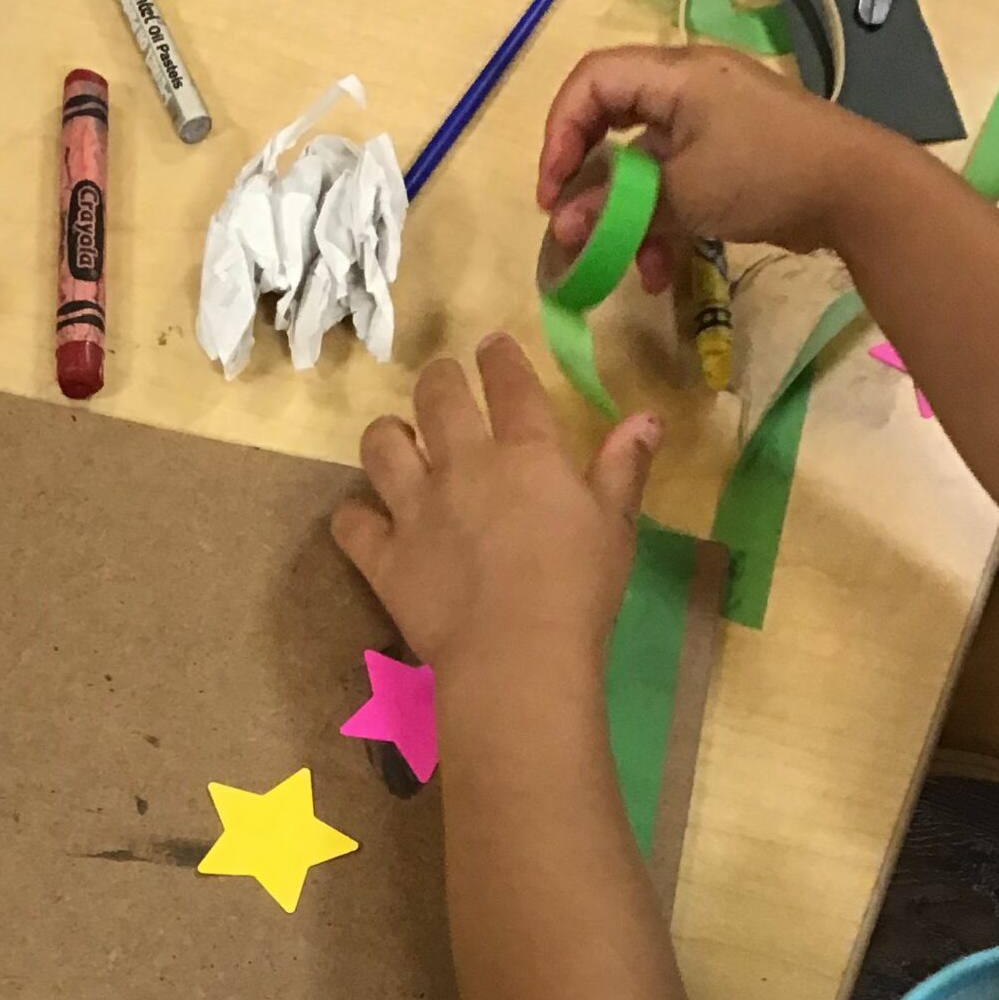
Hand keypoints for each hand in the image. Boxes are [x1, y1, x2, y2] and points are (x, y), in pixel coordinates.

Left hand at [331, 335, 660, 684]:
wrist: (516, 653)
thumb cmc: (578, 591)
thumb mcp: (614, 526)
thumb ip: (623, 468)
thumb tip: (647, 416)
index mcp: (526, 453)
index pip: (510, 385)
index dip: (499, 359)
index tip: (491, 346)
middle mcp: (464, 466)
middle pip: (438, 398)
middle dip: (438, 380)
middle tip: (441, 382)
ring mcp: (416, 509)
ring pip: (382, 446)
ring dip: (387, 434)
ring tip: (395, 437)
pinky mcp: (384, 557)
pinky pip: (351, 523)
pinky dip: (353, 517)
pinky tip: (363, 519)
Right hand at [537, 44, 886, 293]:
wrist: (855, 189)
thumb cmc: (766, 173)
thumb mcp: (683, 193)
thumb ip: (618, 206)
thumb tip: (562, 226)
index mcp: (676, 75)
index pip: (591, 82)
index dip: (559, 133)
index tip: (551, 191)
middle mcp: (688, 88)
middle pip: (609, 122)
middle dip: (587, 180)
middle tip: (570, 224)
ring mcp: (709, 123)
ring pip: (640, 163)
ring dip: (625, 216)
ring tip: (622, 263)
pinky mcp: (726, 157)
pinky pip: (673, 183)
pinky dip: (659, 223)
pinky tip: (660, 270)